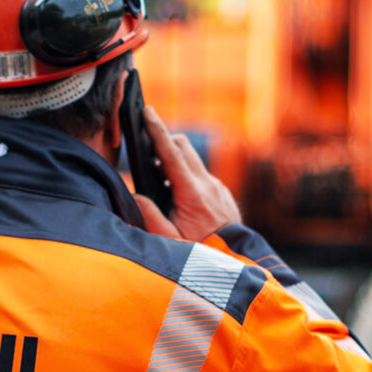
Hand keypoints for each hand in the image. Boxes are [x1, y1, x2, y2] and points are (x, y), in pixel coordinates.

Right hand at [129, 107, 241, 241]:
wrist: (236, 261)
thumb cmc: (201, 252)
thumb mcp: (170, 241)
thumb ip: (150, 216)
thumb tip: (135, 195)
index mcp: (192, 193)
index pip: (171, 153)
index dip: (157, 130)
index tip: (147, 111)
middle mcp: (208, 184)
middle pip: (183, 147)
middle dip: (164, 142)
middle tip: (147, 154)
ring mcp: (218, 187)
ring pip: (192, 161)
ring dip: (175, 163)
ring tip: (162, 184)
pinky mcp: (223, 192)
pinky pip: (202, 176)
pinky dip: (187, 178)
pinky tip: (180, 200)